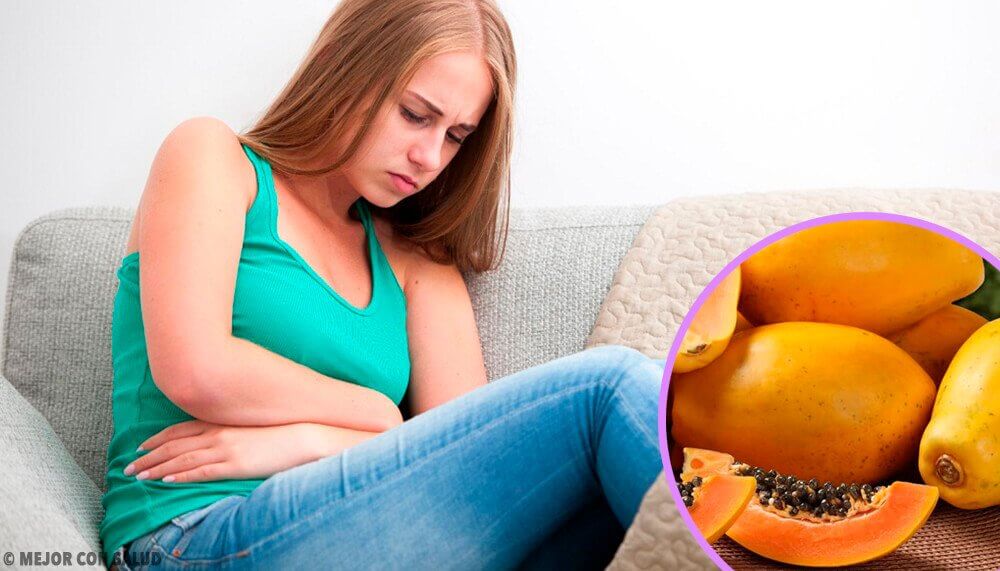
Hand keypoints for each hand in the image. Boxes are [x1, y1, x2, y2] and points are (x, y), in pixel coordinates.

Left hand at [124, 420, 330, 482]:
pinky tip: (166, 481)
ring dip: (158, 468)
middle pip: (175, 445)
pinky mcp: (234, 464)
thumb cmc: (279, 431)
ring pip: (182, 459)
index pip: (180, 430)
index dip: (158, 438)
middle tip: (128, 466)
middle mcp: (218, 433)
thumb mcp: (249, 425)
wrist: (302, 436)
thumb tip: (216, 436)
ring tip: (139, 476)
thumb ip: (229, 429)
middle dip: (149, 456)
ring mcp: (225, 449)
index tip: (142, 445)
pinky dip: (181, 475)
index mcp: (221, 422)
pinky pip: (202, 471)